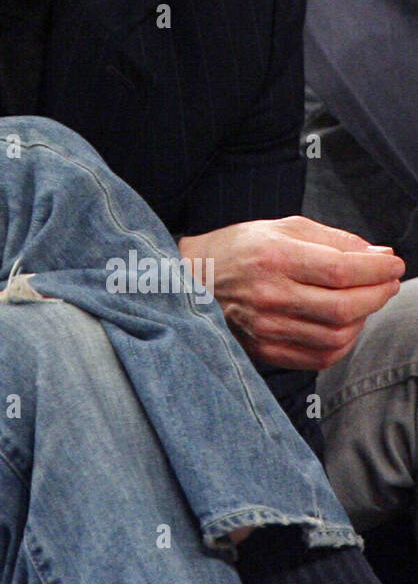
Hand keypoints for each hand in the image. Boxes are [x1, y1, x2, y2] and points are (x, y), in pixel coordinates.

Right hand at [179, 216, 403, 370]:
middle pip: (344, 306)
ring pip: (337, 335)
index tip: (393, 264)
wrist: (189, 279)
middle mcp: (269, 295)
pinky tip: (343, 323)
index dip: (377, 269)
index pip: (342, 269)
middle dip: (378, 294)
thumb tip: (378, 256)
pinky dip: (343, 342)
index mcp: (274, 256)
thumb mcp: (282, 227)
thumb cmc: (238, 249)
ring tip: (363, 300)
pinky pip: (320, 357)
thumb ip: (334, 240)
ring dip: (363, 318)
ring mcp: (266, 327)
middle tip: (388, 282)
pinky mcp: (265, 350)